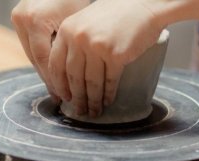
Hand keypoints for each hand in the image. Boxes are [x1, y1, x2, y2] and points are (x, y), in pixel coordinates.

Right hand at [11, 0, 90, 103]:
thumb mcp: (75, 24)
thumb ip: (68, 50)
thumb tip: (70, 80)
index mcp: (36, 21)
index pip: (44, 60)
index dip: (55, 80)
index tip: (64, 95)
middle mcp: (22, 19)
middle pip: (35, 58)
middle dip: (49, 78)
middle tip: (60, 96)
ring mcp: (17, 17)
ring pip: (31, 52)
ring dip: (44, 69)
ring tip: (56, 86)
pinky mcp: (18, 17)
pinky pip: (30, 43)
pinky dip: (41, 55)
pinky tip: (51, 69)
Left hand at [49, 0, 163, 116]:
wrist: (143, 4)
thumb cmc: (116, 13)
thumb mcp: (85, 22)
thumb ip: (73, 41)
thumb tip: (68, 74)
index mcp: (66, 30)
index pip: (55, 65)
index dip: (59, 85)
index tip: (64, 97)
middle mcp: (78, 38)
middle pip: (73, 77)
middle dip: (77, 98)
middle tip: (79, 111)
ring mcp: (96, 46)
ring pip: (91, 82)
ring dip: (92, 101)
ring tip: (94, 112)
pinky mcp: (115, 54)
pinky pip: (109, 81)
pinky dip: (108, 94)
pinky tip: (107, 101)